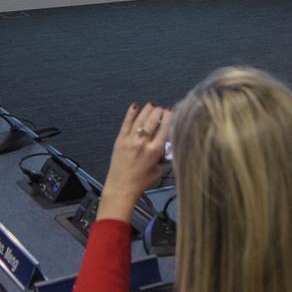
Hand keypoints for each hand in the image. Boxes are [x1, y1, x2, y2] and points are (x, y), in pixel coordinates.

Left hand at [98, 103, 170, 222]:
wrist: (122, 187)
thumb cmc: (141, 182)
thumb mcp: (160, 171)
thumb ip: (167, 159)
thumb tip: (172, 148)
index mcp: (155, 150)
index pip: (165, 128)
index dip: (169, 117)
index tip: (172, 111)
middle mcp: (143, 143)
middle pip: (153, 120)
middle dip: (159, 111)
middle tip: (162, 109)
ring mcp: (130, 140)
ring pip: (140, 119)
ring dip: (147, 110)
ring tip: (152, 105)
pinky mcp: (120, 140)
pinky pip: (126, 123)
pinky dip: (131, 113)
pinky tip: (135, 106)